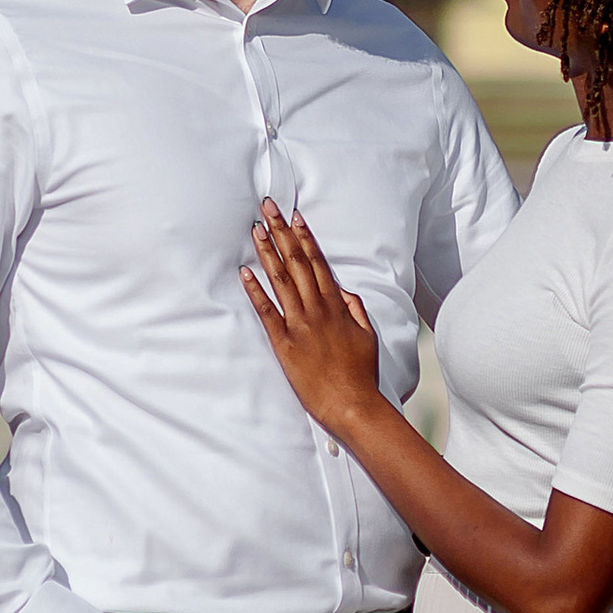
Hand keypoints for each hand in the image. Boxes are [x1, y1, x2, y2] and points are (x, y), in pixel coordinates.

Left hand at [241, 204, 383, 436]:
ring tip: (255, 230)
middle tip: (268, 208)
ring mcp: (300, 325)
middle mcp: (317, 309)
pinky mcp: (284, 343)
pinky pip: (267, 311)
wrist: (353, 404)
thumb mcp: (367, 335)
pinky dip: (256, 290)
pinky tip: (245, 272)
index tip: (295, 216)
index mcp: (337, 306)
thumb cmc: (360, 373)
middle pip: (297, 262)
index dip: (304, 237)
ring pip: (281, 280)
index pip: (317, 262)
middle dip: (281, 232)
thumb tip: (344, 291)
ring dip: (267, 252)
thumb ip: (355, 309)